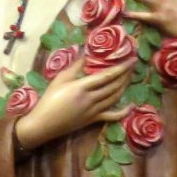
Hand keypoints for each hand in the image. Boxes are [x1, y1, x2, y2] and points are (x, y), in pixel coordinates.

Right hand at [14, 56, 132, 150]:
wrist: (44, 124)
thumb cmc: (49, 99)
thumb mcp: (59, 79)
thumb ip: (74, 67)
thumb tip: (86, 53)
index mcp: (82, 87)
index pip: (107, 75)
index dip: (121, 67)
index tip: (131, 60)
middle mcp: (91, 99)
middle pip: (114, 86)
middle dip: (125, 75)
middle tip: (133, 66)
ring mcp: (93, 111)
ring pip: (114, 98)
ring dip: (124, 87)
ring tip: (130, 78)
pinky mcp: (93, 120)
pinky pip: (111, 116)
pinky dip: (123, 112)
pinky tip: (131, 107)